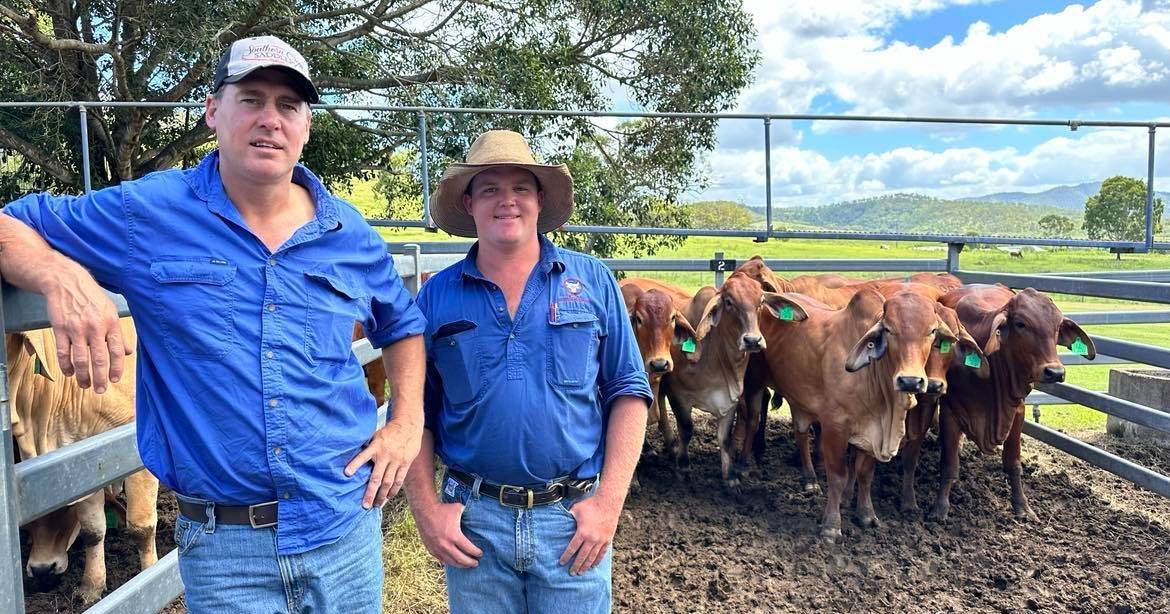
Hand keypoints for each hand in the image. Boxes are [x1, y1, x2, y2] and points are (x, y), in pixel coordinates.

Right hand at [44, 273, 130, 392]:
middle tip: (100, 390)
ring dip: (82, 375)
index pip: (117, 351)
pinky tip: (69, 373)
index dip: (117, 368)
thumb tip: (129, 352)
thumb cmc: (91, 297)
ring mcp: (76, 328)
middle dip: (100, 378)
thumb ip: (119, 333)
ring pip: (80, 359)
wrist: (66, 281)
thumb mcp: (110, 311)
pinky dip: (66, 365)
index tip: (114, 380)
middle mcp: (95, 327)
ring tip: (85, 385)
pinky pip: (63, 352)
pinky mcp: (60, 328)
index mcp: (110, 323)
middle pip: (99, 358)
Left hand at [345, 420, 420, 507]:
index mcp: (376, 446)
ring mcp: (396, 460)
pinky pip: (399, 479)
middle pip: (377, 478)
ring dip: (382, 495)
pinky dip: (394, 489)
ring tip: (377, 505)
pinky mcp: (405, 463)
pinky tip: (389, 497)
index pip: (363, 456)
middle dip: (371, 493)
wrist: (408, 426)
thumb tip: (351, 453)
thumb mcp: (376, 435)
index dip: (355, 464)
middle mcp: (385, 455)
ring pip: (388, 482)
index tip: (347, 473)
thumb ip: (367, 446)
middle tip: (365, 505)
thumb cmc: (389, 432)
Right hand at [413, 500, 481, 567]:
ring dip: (460, 565)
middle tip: (476, 563)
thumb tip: (476, 517)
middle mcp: (446, 545)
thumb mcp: (458, 509)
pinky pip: (441, 559)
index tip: (480, 554)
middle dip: (470, 562)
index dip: (476, 553)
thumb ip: (467, 515)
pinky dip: (449, 562)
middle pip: (461, 559)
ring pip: (451, 562)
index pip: (469, 549)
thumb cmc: (443, 509)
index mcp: (454, 536)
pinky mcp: (431, 549)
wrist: (424, 510)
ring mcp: (437, 549)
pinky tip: (453, 562)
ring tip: (466, 565)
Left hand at [558, 495, 621, 574]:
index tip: (562, 563)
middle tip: (571, 573)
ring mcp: (601, 540)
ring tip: (581, 572)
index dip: (566, 556)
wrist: (608, 502)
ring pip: (592, 557)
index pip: (572, 548)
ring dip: (586, 566)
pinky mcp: (608, 539)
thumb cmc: (590, 505)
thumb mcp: (576, 510)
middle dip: (576, 566)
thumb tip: (560, 520)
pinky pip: (602, 553)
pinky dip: (597, 560)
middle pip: (582, 556)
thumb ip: (568, 518)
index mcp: (582, 532)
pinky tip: (593, 565)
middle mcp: (592, 539)